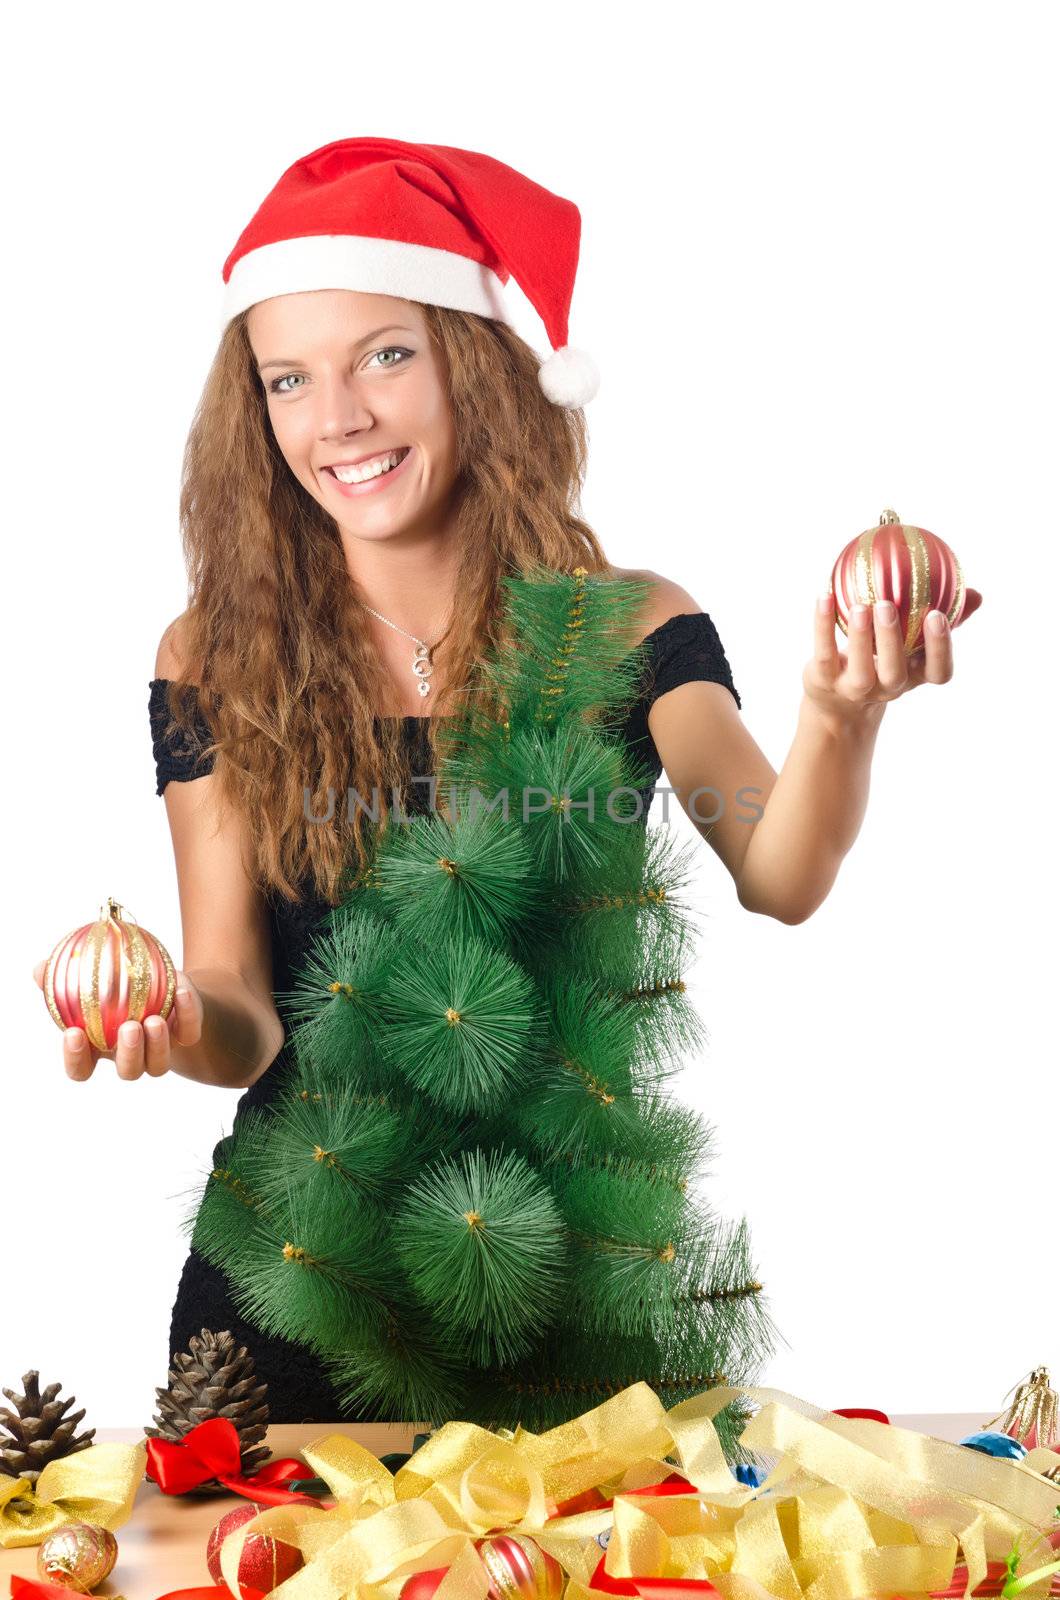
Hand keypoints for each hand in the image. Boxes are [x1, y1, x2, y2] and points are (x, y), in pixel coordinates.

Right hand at [32, 960, 203, 1081]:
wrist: (166, 986)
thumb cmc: (117, 987)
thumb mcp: (92, 980)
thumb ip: (61, 979)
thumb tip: (39, 969)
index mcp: (101, 1050)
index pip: (82, 1068)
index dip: (76, 1058)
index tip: (73, 1034)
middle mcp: (131, 1056)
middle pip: (129, 1071)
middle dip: (128, 1054)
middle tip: (127, 1028)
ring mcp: (160, 1050)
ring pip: (159, 1064)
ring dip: (157, 1044)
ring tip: (153, 1020)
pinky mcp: (187, 1035)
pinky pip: (190, 1032)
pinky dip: (188, 1014)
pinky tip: (181, 991)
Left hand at [804, 589, 981, 727]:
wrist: (837, 703)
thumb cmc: (884, 662)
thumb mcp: (914, 647)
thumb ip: (945, 621)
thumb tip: (977, 595)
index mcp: (914, 676)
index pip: (937, 672)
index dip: (939, 648)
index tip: (937, 615)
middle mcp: (887, 687)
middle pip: (895, 671)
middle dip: (892, 639)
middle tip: (887, 604)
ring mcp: (855, 688)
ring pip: (861, 668)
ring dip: (860, 636)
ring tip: (860, 605)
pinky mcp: (824, 681)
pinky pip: (824, 651)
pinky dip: (822, 624)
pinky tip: (825, 595)